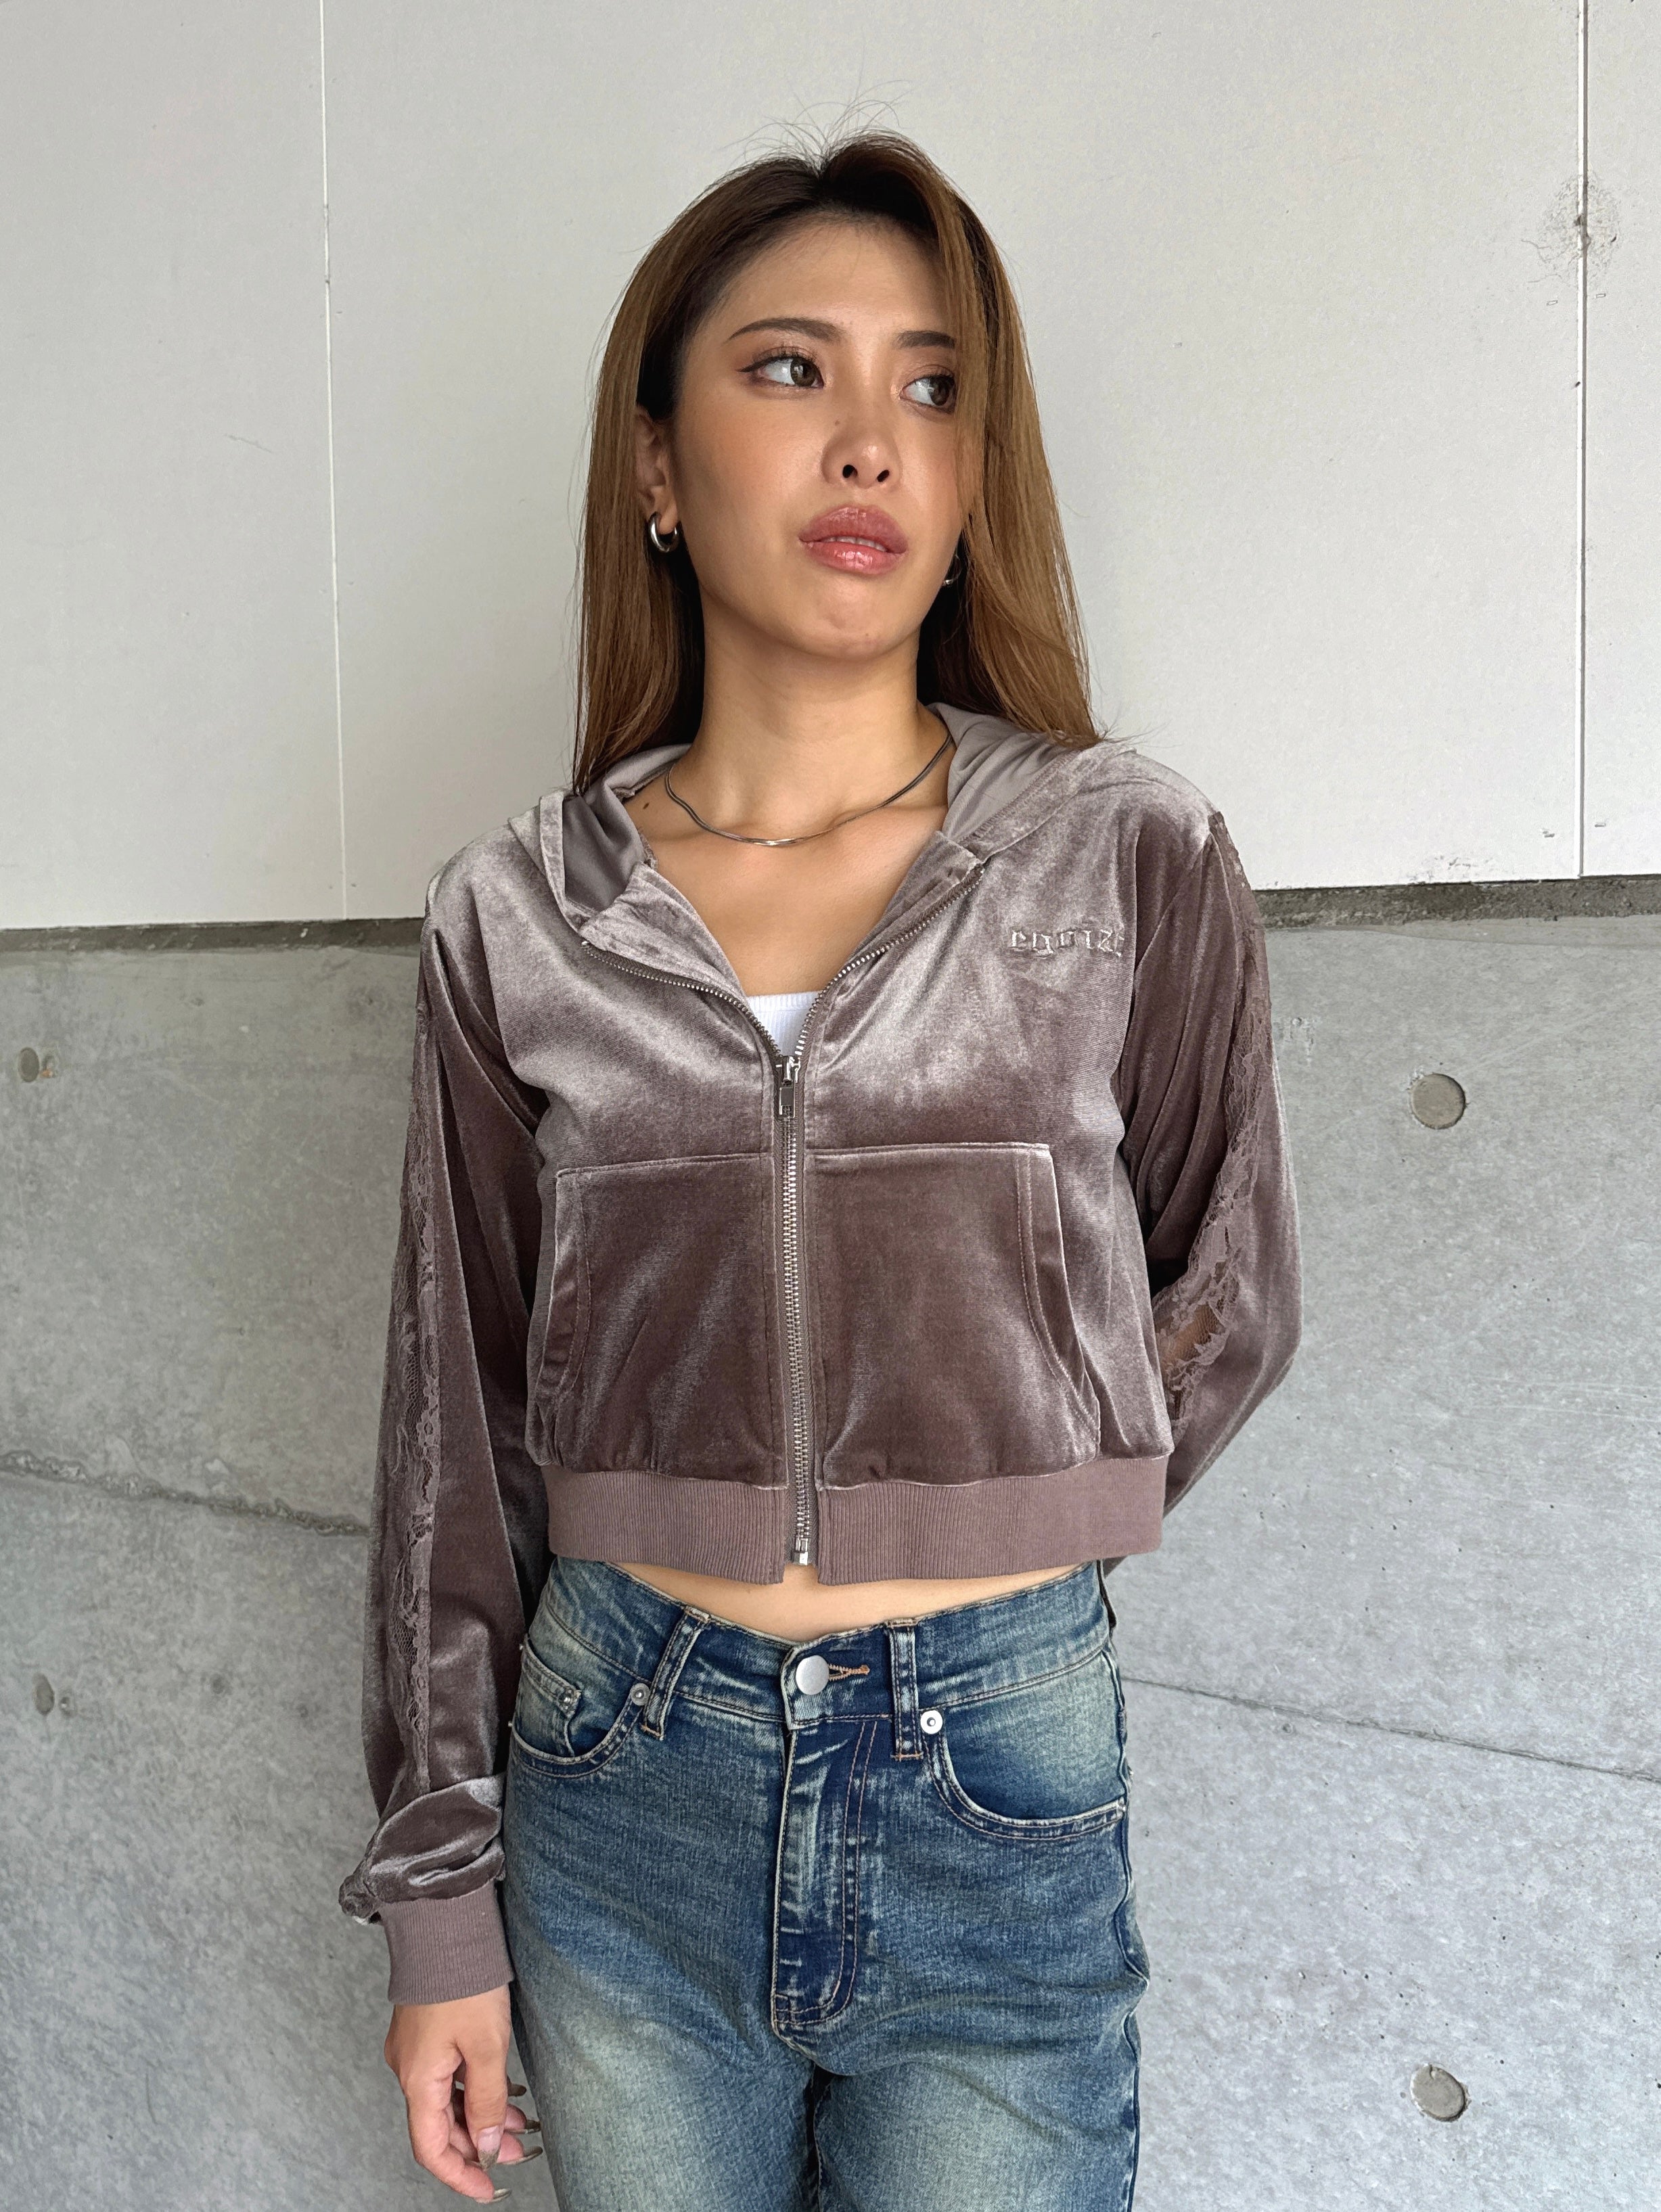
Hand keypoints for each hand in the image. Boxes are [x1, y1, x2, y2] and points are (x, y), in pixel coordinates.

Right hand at [384, 1987, 542, 2199]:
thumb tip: (487, 2146)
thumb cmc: (463, 1977)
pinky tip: (503, 2090)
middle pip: (440, 2126)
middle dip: (478, 2145)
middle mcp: (409, 2068)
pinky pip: (447, 2075)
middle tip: (517, 2152)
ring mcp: (415, 2049)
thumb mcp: (487, 2045)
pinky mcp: (426, 2031)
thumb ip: (487, 2101)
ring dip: (480, 2115)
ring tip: (520, 2123)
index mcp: (417, 2078)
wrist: (444, 1923)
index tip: (489, 2188)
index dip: (460, 2174)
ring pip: (446, 2099)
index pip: (431, 2148)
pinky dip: (473, 2088)